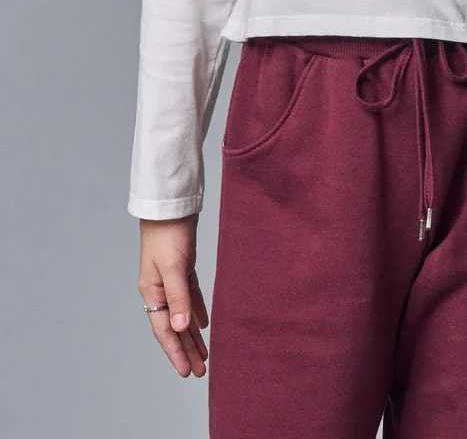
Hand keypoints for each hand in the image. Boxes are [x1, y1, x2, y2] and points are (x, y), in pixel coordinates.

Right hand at [137, 214, 209, 377]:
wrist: (171, 206)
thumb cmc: (168, 234)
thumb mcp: (173, 266)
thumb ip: (177, 296)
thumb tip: (179, 327)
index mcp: (151, 292)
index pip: (164, 330)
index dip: (175, 352)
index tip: (186, 372)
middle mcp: (159, 290)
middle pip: (174, 326)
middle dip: (186, 350)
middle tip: (200, 371)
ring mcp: (170, 280)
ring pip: (182, 314)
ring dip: (192, 335)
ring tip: (204, 356)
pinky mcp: (182, 268)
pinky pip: (189, 297)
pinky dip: (195, 311)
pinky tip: (203, 325)